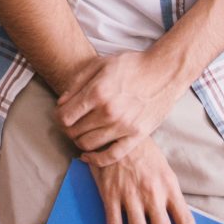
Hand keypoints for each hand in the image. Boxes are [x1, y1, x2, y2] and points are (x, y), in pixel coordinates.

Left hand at [58, 49, 175, 151]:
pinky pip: (111, 156)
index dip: (58, 118)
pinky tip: (89, 155)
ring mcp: (123, 126)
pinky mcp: (136, 136)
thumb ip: (77, 82)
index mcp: (97, 92)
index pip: (65, 117)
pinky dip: (96, 159)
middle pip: (74, 132)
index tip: (62, 116)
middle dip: (67, 129)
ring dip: (79, 141)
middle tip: (71, 125)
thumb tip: (60, 102)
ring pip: (88, 145)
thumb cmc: (131, 66)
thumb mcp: (100, 64)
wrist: (164, 73)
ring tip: (82, 134)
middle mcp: (108, 111)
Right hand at [79, 135, 204, 223]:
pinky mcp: (110, 195)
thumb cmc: (144, 153)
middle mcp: (152, 195)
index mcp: (169, 188)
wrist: (116, 131)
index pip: (185, 221)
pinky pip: (115, 223)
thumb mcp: (165, 171)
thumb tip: (178, 223)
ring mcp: (130, 196)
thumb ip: (169, 196)